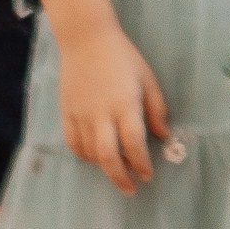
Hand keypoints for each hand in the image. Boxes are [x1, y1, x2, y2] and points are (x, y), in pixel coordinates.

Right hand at [57, 21, 169, 193]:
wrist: (86, 40)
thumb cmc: (123, 57)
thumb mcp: (148, 79)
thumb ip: (156, 109)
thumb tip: (163, 136)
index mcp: (125, 104)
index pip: (134, 143)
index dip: (142, 163)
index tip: (148, 175)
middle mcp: (101, 113)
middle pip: (108, 156)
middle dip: (121, 177)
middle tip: (131, 188)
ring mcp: (81, 114)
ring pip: (90, 154)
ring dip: (104, 167)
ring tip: (117, 169)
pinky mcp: (66, 113)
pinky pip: (73, 143)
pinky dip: (84, 155)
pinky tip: (95, 157)